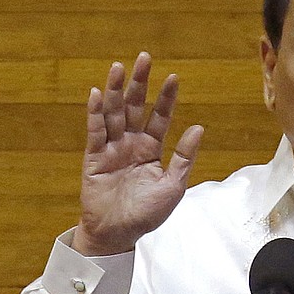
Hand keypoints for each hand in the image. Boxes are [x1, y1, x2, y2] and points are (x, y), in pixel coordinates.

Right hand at [73, 52, 203, 255]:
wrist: (119, 235)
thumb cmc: (147, 214)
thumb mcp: (173, 186)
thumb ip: (184, 157)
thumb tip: (199, 128)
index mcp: (151, 149)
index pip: (160, 118)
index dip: (166, 98)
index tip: (174, 78)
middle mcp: (131, 144)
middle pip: (136, 108)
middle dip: (140, 83)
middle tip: (145, 58)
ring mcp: (112, 149)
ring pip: (114, 114)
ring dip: (116, 91)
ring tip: (119, 67)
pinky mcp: (94, 158)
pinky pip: (95, 132)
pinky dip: (95, 114)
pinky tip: (97, 94)